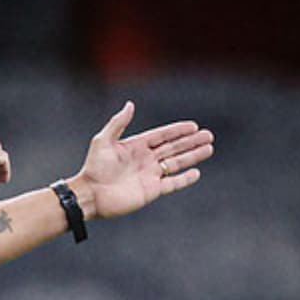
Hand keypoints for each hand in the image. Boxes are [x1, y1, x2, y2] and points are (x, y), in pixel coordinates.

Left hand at [69, 101, 213, 219]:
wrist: (90, 195)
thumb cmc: (94, 167)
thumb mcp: (103, 141)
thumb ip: (118, 123)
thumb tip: (130, 104)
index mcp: (136, 147)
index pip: (162, 136)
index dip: (178, 131)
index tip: (194, 126)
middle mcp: (145, 160)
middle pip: (173, 148)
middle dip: (191, 142)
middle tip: (209, 135)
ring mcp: (150, 176)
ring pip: (176, 164)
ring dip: (192, 156)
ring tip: (209, 149)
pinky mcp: (151, 191)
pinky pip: (172, 184)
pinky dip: (185, 179)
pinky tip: (196, 172)